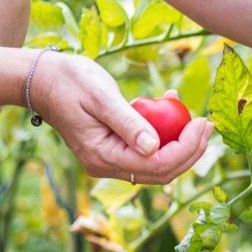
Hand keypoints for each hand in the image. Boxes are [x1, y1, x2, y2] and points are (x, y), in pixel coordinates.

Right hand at [32, 53, 211, 183]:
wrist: (44, 80)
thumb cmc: (69, 81)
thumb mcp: (101, 97)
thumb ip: (128, 123)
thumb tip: (154, 147)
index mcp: (103, 156)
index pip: (157, 165)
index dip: (186, 149)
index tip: (203, 123)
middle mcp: (108, 166)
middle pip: (163, 171)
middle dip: (191, 150)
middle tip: (208, 124)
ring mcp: (112, 161)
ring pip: (159, 164)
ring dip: (182, 143)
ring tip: (196, 117)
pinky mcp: (118, 151)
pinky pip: (150, 151)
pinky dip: (167, 135)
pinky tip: (172, 107)